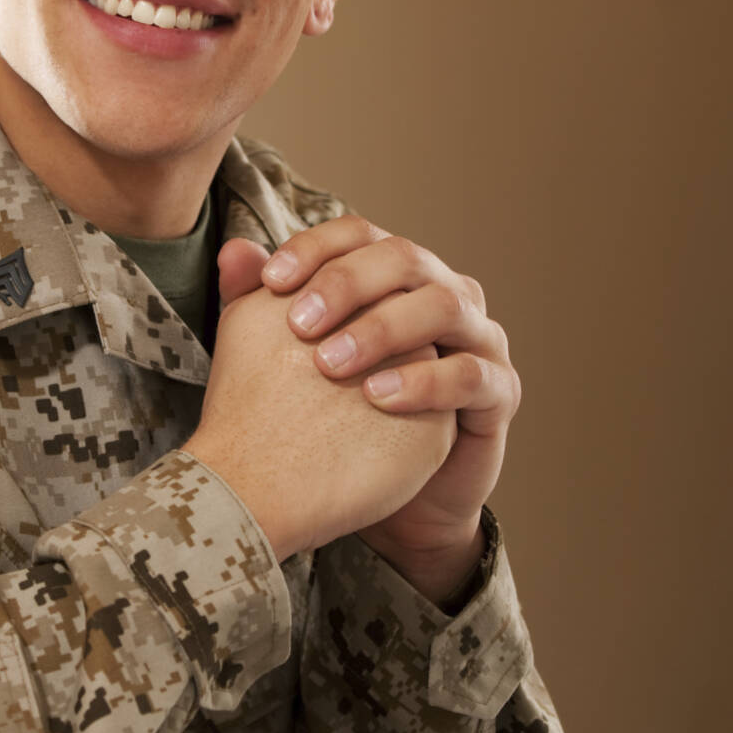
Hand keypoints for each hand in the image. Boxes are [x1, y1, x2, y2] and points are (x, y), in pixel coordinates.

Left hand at [228, 219, 520, 604]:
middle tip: (298, 323)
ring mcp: (479, 338)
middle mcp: (443, 292)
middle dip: (349, 283)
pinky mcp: (500, 390)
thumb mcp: (294, 362)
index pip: (360, 234)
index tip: (269, 280)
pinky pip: (470, 373)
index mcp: (394, 276)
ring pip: (445, 305)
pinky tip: (376, 398)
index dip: (316, 247)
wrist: (393, 498)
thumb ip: (264, 309)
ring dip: (384, 328)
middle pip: (405, 257)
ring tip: (330, 364)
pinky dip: (424, 381)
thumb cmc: (340, 420)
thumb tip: (233, 255)